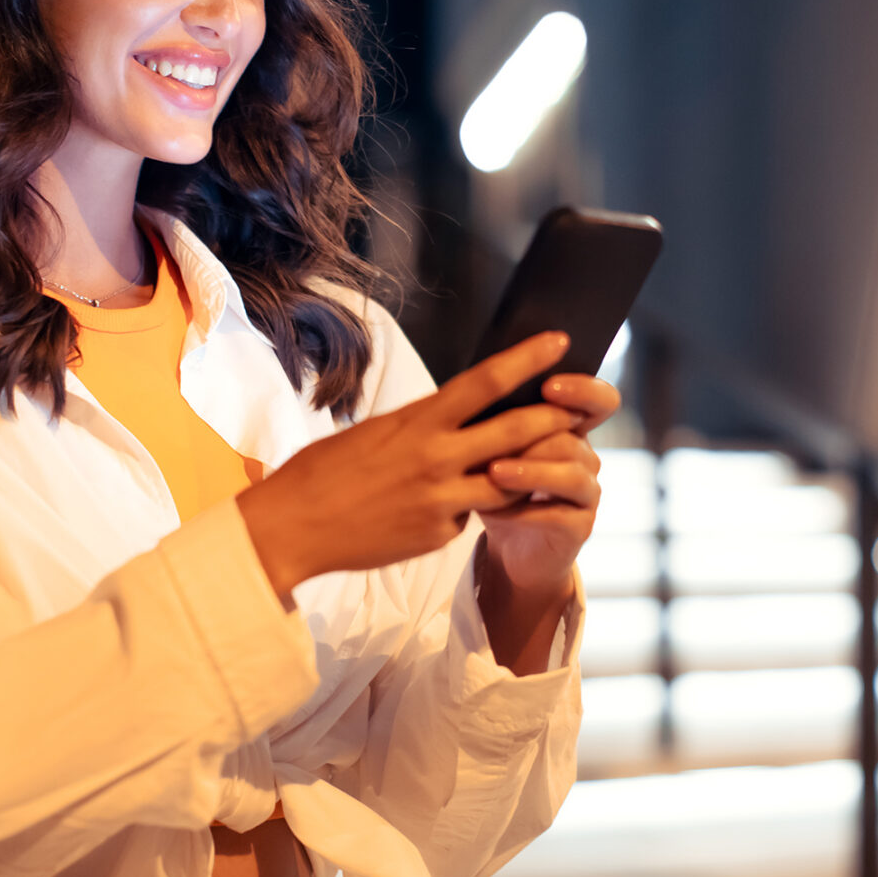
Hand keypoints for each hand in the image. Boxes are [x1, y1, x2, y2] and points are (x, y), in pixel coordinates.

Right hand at [236, 331, 586, 603]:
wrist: (293, 527)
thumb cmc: (322, 472)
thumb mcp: (372, 433)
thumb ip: (418, 427)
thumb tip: (448, 418)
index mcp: (416, 422)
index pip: (484, 382)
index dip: (526, 360)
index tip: (558, 342)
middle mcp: (435, 457)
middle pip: (514, 431)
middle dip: (555, 416)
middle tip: (584, 405)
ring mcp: (441, 499)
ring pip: (508, 480)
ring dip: (532, 467)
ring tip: (553, 458)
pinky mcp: (439, 534)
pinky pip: (470, 516)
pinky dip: (469, 507)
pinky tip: (446, 507)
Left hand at [475, 376, 614, 599]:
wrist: (509, 544)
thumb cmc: (497, 486)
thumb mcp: (492, 448)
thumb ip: (494, 421)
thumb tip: (471, 389)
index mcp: (570, 429)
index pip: (598, 400)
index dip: (583, 389)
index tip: (548, 386)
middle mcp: (586, 457)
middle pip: (573, 436)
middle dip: (538, 433)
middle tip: (503, 430)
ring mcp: (586, 492)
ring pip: (571, 473)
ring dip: (530, 471)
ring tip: (494, 472)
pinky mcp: (580, 527)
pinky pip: (559, 515)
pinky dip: (526, 511)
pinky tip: (497, 511)